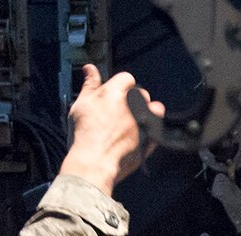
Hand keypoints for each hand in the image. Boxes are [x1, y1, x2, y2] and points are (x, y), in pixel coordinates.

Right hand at [60, 65, 161, 194]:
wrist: (95, 162)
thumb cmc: (86, 134)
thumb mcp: (82, 105)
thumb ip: (89, 84)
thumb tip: (90, 68)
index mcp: (117, 92)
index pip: (126, 78)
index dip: (119, 87)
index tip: (113, 97)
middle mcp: (134, 104)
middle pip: (140, 94)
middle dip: (132, 101)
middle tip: (118, 115)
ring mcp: (145, 121)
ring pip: (155, 108)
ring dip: (147, 112)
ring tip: (134, 122)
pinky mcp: (151, 138)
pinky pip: (158, 128)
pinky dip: (152, 129)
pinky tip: (139, 134)